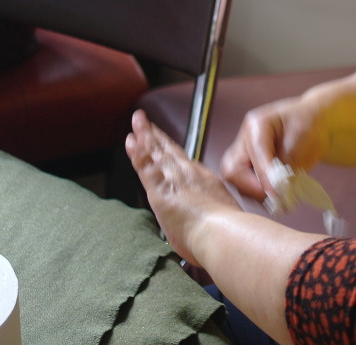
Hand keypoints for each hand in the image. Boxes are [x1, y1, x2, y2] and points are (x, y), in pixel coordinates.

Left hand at [125, 110, 241, 265]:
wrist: (222, 234)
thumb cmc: (224, 235)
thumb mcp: (222, 218)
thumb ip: (210, 217)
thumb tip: (205, 227)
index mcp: (204, 181)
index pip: (182, 162)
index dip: (170, 149)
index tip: (162, 141)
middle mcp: (189, 174)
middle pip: (168, 150)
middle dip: (156, 135)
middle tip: (145, 122)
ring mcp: (174, 178)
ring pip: (155, 152)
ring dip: (145, 135)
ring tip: (137, 120)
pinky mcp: (159, 188)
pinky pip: (145, 164)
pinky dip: (137, 151)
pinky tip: (131, 140)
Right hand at [219, 56, 355, 203]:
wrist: (347, 118)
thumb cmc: (335, 113)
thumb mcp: (317, 122)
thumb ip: (297, 147)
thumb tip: (280, 182)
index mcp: (259, 123)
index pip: (248, 154)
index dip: (262, 175)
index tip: (281, 194)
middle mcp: (252, 139)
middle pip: (234, 170)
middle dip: (253, 187)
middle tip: (281, 201)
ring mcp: (256, 156)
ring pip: (241, 182)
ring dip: (258, 196)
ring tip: (284, 202)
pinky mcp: (267, 172)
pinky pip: (255, 191)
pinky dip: (266, 199)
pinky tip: (286, 202)